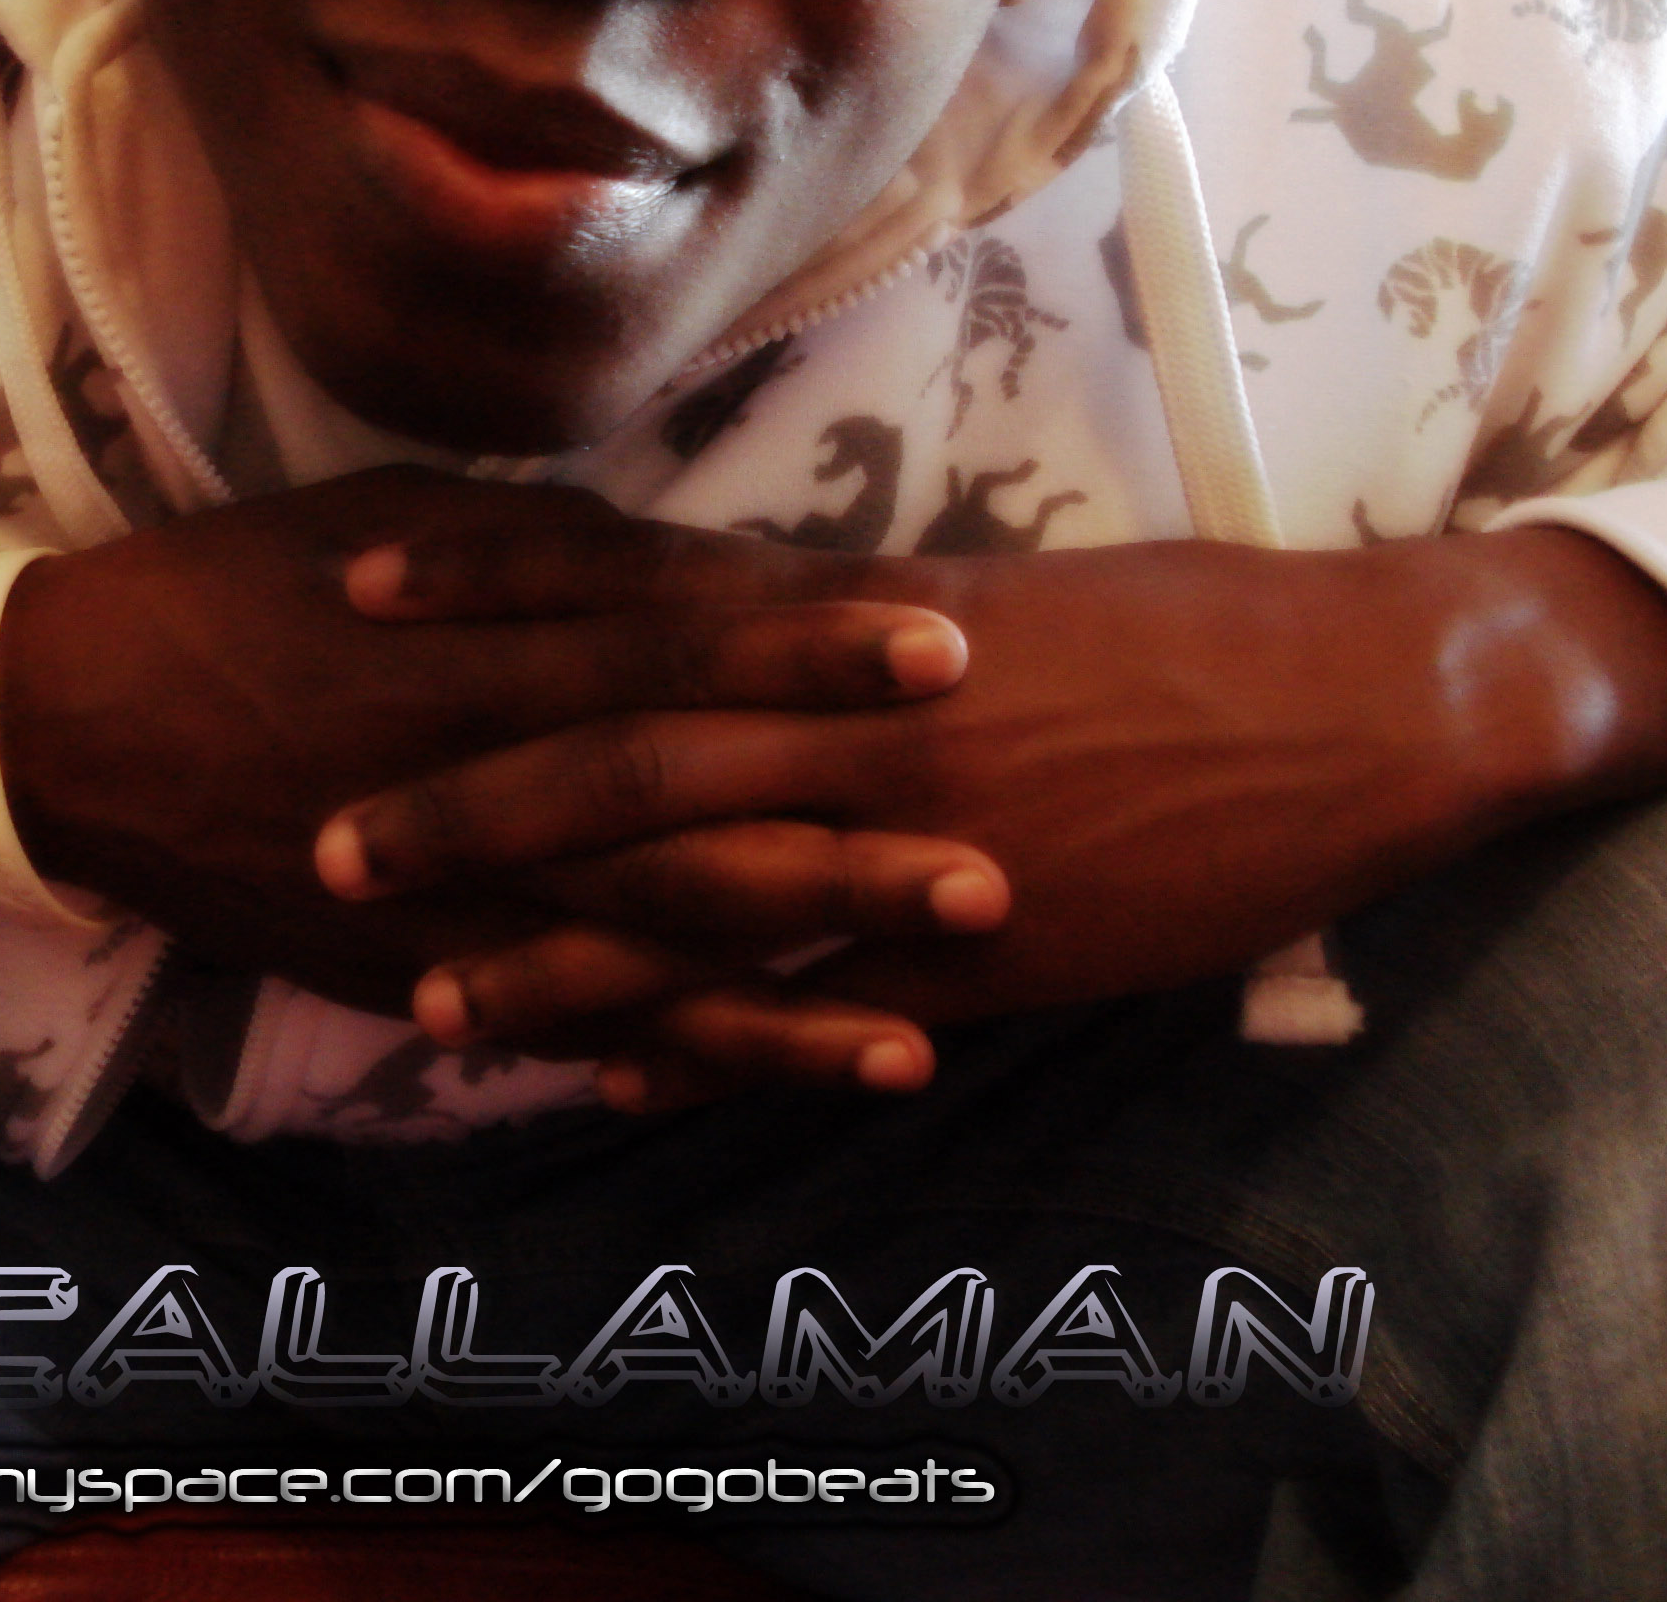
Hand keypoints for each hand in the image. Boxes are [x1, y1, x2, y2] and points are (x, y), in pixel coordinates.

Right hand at [0, 467, 976, 1020]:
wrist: (63, 726)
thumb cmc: (230, 592)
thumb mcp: (382, 519)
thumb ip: (544, 551)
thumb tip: (695, 560)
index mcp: (469, 651)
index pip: (668, 653)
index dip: (807, 656)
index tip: (943, 648)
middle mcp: (468, 787)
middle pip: (678, 826)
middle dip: (835, 846)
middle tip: (989, 859)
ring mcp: (437, 906)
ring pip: (634, 957)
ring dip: (785, 988)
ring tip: (930, 1010)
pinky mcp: (407, 978)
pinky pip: (560, 1029)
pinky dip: (671, 1059)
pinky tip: (775, 1077)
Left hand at [323, 523, 1666, 1103]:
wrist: (1340, 700)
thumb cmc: (1157, 627)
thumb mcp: (970, 592)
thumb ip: (822, 614)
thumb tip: (700, 607)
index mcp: (850, 613)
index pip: (630, 587)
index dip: (488, 586)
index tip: (355, 583)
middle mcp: (858, 717)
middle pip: (624, 754)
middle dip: (469, 799)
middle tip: (325, 837)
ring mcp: (914, 841)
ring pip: (698, 901)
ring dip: (558, 956)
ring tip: (431, 1003)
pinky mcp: (980, 949)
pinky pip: (812, 1008)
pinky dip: (707, 1047)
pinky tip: (609, 1083)